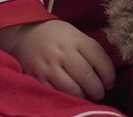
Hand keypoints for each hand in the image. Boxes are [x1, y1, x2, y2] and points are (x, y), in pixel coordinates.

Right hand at [0, 20, 115, 101]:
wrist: (23, 35)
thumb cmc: (55, 37)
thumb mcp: (74, 34)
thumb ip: (89, 50)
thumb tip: (107, 74)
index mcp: (74, 39)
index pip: (99, 58)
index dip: (109, 74)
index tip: (110, 82)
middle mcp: (62, 52)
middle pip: (87, 76)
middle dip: (98, 90)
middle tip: (99, 93)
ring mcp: (48, 66)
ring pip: (73, 90)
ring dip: (84, 97)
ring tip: (87, 97)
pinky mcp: (37, 78)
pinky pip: (56, 94)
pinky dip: (67, 99)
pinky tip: (72, 98)